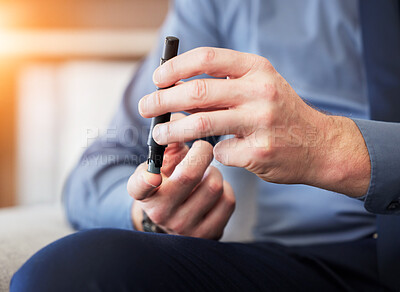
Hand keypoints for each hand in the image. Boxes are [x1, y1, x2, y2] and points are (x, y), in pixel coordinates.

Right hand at [127, 130, 234, 238]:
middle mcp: (161, 212)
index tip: (153, 175)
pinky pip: (228, 201)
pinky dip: (226, 189)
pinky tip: (214, 190)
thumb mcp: (162, 162)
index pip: (139, 187)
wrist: (178, 218)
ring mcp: (185, 227)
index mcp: (144, 191)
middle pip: (189, 175)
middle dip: (202, 152)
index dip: (145, 181)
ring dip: (215, 172)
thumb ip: (169, 141)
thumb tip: (178, 115)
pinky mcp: (208, 234)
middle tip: (204, 147)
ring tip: (207, 173)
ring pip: (214, 185)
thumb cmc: (170, 180)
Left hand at [138, 47, 369, 196]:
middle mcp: (260, 91)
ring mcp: (260, 122)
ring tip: (158, 135)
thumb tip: (178, 87)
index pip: (207, 58)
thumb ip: (226, 83)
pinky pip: (221, 151)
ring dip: (173, 131)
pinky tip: (220, 151)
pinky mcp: (258, 151)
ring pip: (201, 125)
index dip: (176, 67)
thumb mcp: (261, 85)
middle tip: (145, 107)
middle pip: (197, 92)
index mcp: (257, 69)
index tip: (157, 78)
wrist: (320, 145)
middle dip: (163, 100)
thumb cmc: (282, 113)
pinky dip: (213, 152)